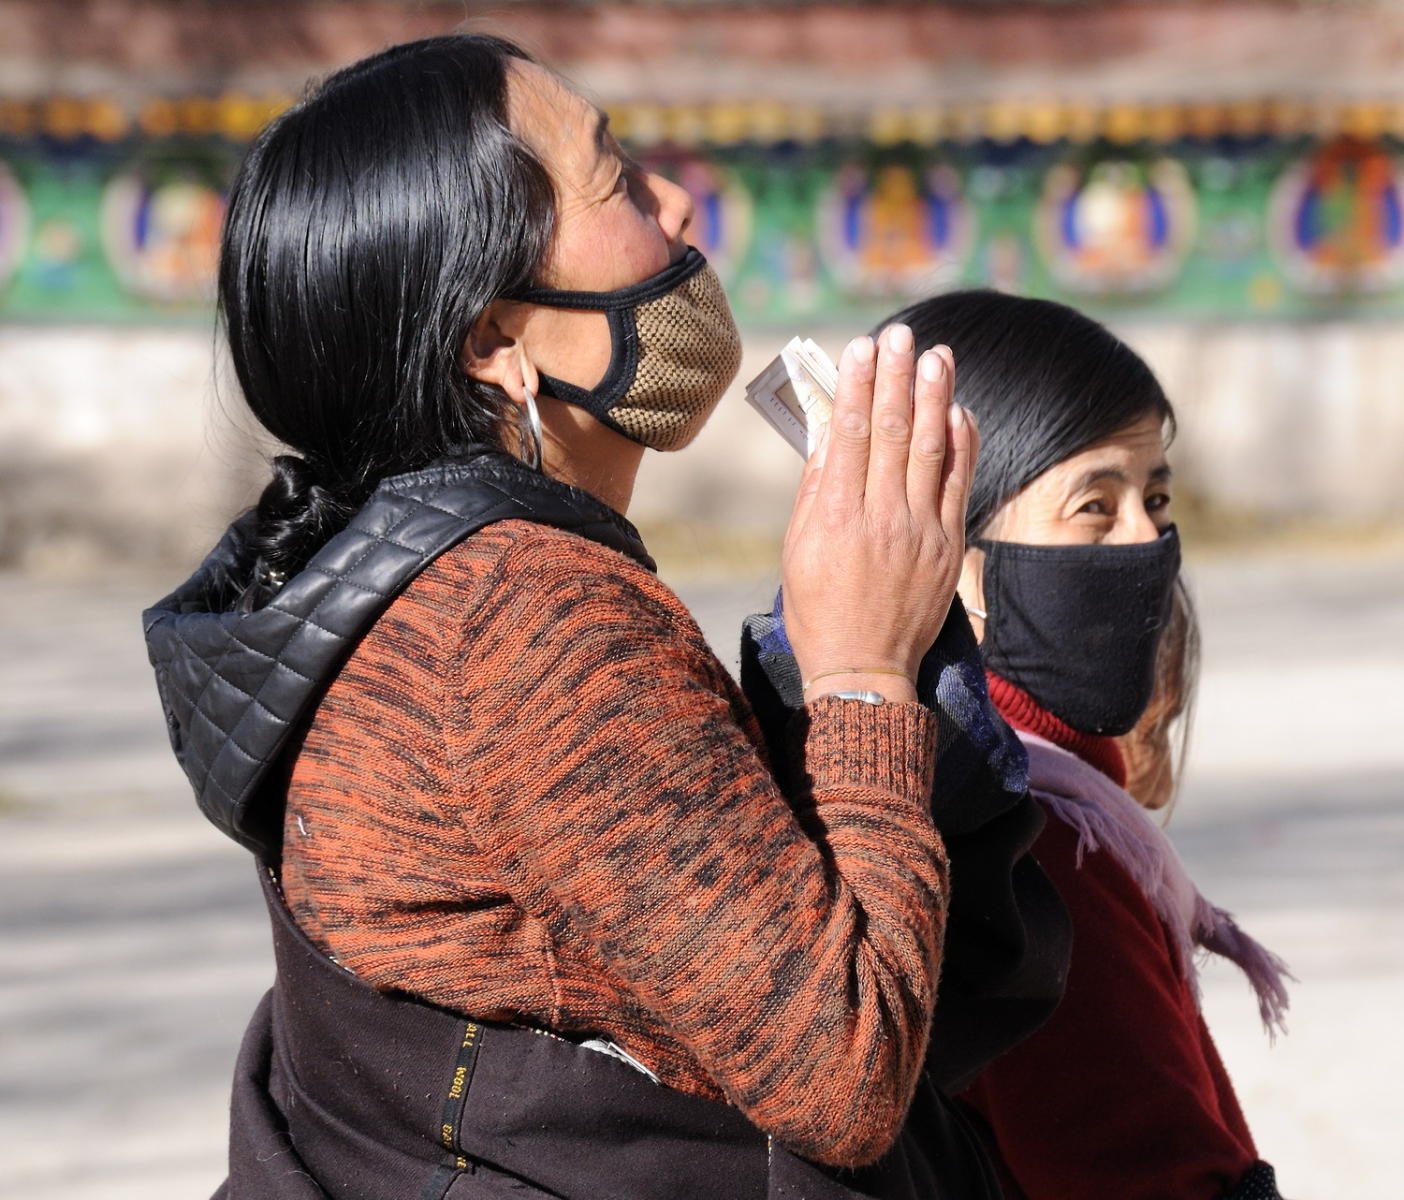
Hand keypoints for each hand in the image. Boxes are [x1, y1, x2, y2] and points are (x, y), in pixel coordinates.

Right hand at [781, 323, 977, 703]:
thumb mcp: (797, 550)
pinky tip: (961, 409)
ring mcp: (922, 531)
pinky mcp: (950, 545)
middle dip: (897, 376)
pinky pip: (961, 482)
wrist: (865, 670)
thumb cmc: (819, 610)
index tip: (861, 348)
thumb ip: (815, 491)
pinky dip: (963, 443)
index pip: (851, 435)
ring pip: (933, 448)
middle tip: (900, 333)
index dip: (858, 386)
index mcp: (837, 518)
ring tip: (937, 355)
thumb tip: (828, 434)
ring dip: (936, 396)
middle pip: (894, 431)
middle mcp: (883, 518)